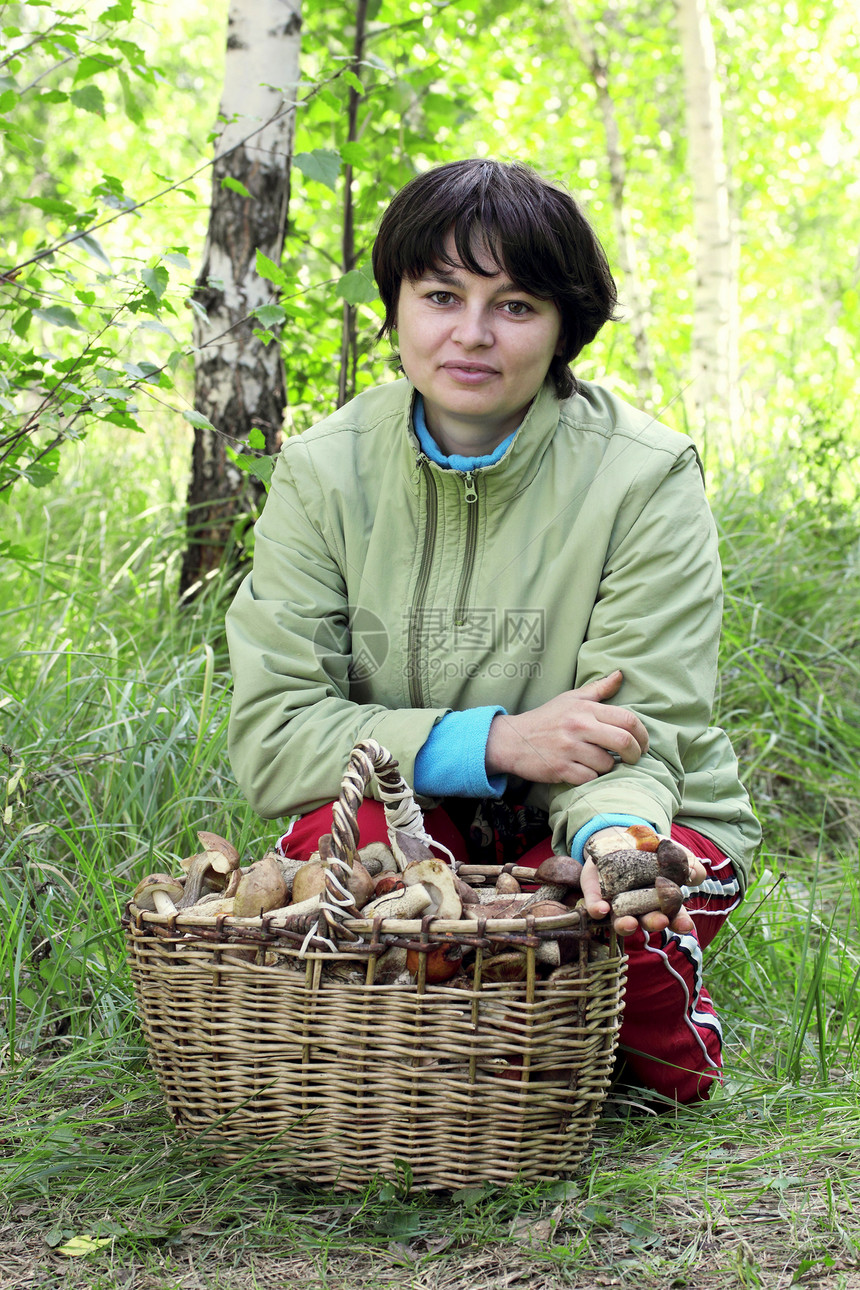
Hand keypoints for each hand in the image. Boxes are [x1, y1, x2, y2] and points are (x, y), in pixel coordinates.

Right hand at [485, 670, 648, 784]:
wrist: (513, 740)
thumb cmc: (546, 719)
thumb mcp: (570, 699)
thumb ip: (598, 689)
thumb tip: (620, 675)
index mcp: (585, 708)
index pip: (627, 719)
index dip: (642, 734)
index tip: (643, 744)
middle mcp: (579, 726)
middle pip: (624, 742)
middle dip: (636, 754)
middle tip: (634, 758)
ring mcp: (569, 748)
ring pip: (607, 764)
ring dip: (609, 767)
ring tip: (601, 763)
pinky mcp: (561, 768)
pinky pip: (590, 778)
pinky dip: (591, 777)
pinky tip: (585, 770)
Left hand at [579, 834, 706, 937]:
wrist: (619, 838)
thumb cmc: (651, 850)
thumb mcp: (671, 851)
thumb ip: (686, 863)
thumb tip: (697, 874)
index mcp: (660, 901)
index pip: (672, 916)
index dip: (679, 922)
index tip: (686, 926)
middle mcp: (639, 908)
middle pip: (647, 920)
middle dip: (653, 923)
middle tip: (660, 921)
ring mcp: (616, 904)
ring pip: (620, 920)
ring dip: (625, 924)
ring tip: (629, 923)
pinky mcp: (595, 896)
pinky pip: (595, 906)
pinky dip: (597, 909)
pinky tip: (600, 910)